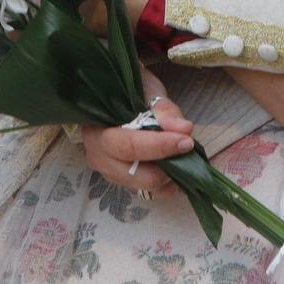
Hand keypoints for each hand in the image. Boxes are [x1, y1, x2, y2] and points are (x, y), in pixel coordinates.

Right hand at [80, 67, 195, 193]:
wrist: (120, 97)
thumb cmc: (132, 92)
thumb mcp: (147, 90)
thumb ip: (163, 110)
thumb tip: (184, 129)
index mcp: (96, 132)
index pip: (127, 147)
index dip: (159, 146)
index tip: (185, 140)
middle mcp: (99, 158)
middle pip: (136, 174)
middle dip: (167, 165)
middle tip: (188, 147)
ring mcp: (111, 174)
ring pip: (145, 186)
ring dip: (169, 175)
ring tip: (183, 154)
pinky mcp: (125, 183)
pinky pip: (151, 192)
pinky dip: (169, 185)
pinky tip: (181, 171)